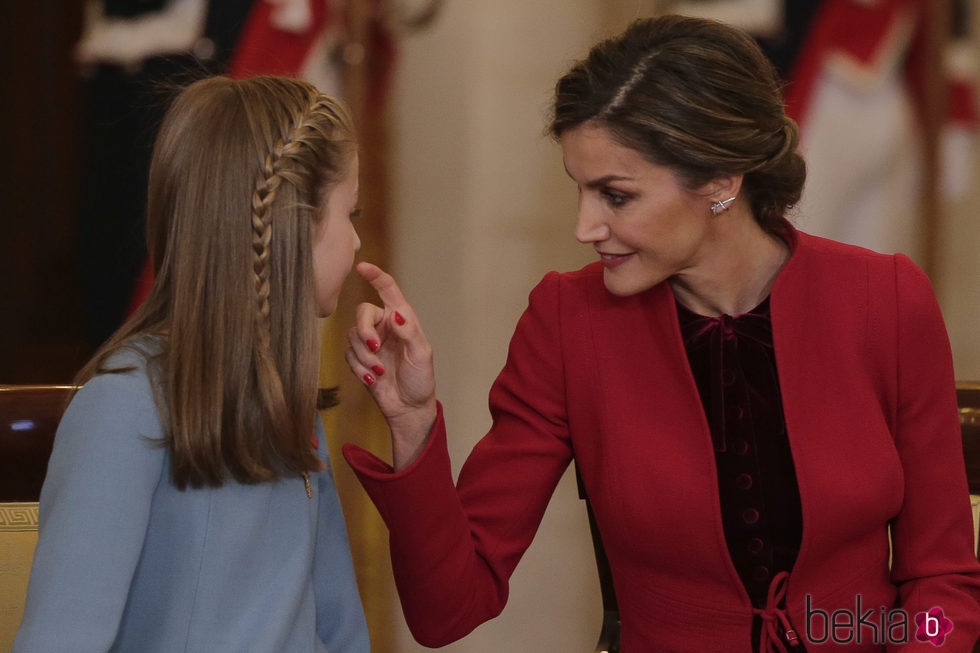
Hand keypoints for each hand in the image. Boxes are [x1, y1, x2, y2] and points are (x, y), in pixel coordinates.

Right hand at [346, 262, 436, 470]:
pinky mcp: (359, 360)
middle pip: (362, 314)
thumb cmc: (420, 379)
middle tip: (374, 348)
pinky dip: (359, 368)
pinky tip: (372, 380)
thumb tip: (396, 314)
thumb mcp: (421, 354)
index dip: (376, 276)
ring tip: (379, 372)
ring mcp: (370, 343)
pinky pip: (349, 356)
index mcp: (402, 319)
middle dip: (365, 331)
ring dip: (364, 356)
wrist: (409, 408)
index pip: (388, 291)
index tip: (362, 267)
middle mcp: (384, 327)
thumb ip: (409, 332)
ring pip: (353, 336)